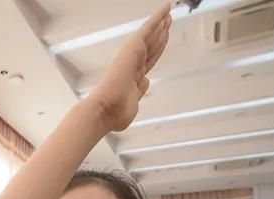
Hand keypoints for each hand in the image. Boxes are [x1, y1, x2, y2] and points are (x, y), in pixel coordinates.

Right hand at [87, 3, 170, 131]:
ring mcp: (132, 56)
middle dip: (160, 34)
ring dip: (161, 24)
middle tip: (168, 22)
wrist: (104, 110)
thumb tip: (146, 81)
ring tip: (169, 14)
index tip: (163, 40)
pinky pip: (147, 29)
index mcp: (133, 77)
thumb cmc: (115, 113)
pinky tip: (166, 8)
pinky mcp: (132, 48)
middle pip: (152, 46)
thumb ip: (140, 91)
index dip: (157, 48)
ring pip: (152, 36)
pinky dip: (157, 17)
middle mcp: (133, 65)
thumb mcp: (133, 103)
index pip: (149, 60)